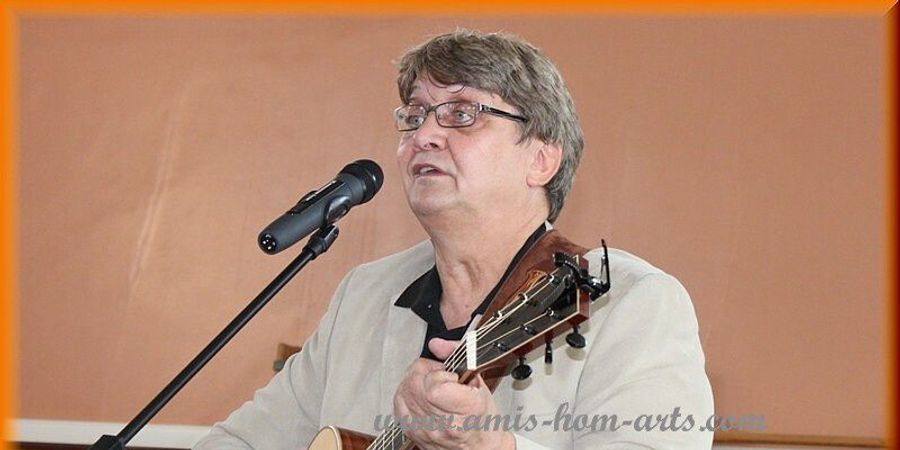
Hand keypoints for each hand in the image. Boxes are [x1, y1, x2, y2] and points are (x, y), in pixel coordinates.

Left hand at [393, 338, 515, 448]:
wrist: (478, 448)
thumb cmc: (482, 419)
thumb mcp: (479, 382)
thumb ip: (457, 355)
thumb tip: (437, 344)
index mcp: (466, 410)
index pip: (434, 387)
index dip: (438, 374)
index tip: (449, 376)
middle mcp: (444, 424)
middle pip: (414, 386)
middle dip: (424, 372)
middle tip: (438, 376)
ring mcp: (426, 430)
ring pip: (403, 393)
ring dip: (414, 382)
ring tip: (430, 385)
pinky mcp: (413, 433)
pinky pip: (398, 405)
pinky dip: (406, 394)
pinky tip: (420, 395)